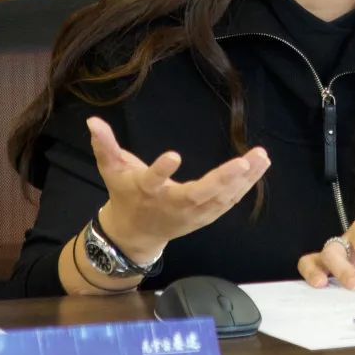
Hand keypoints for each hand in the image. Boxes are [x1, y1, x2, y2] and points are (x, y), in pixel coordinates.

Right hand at [87, 116, 270, 262]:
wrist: (135, 234)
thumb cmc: (125, 194)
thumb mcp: (112, 170)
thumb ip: (105, 145)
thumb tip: (92, 120)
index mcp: (147, 191)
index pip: (153, 180)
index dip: (161, 169)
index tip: (174, 154)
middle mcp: (172, 205)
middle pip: (199, 194)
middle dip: (223, 179)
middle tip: (244, 162)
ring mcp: (192, 214)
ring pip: (221, 198)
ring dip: (244, 180)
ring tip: (262, 157)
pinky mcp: (206, 216)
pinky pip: (229, 201)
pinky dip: (246, 186)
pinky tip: (260, 167)